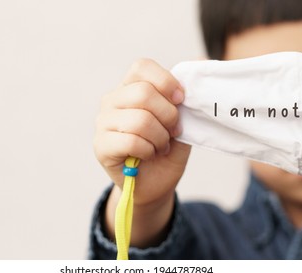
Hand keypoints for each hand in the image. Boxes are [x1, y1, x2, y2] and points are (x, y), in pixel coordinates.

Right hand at [93, 58, 190, 245]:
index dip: (166, 81)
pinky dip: (148, 150)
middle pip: (143, 93)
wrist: (155, 184)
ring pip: (139, 119)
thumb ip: (186, 94)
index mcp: (130, 87)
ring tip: (162, 146)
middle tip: (174, 131)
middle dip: (168, 115)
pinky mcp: (101, 146)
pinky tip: (149, 155)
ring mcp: (103, 123)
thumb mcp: (182, 120)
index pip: (142, 67)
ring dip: (160, 137)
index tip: (181, 99)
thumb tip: (200, 59)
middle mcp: (112, 100)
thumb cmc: (166, 148)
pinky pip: (131, 141)